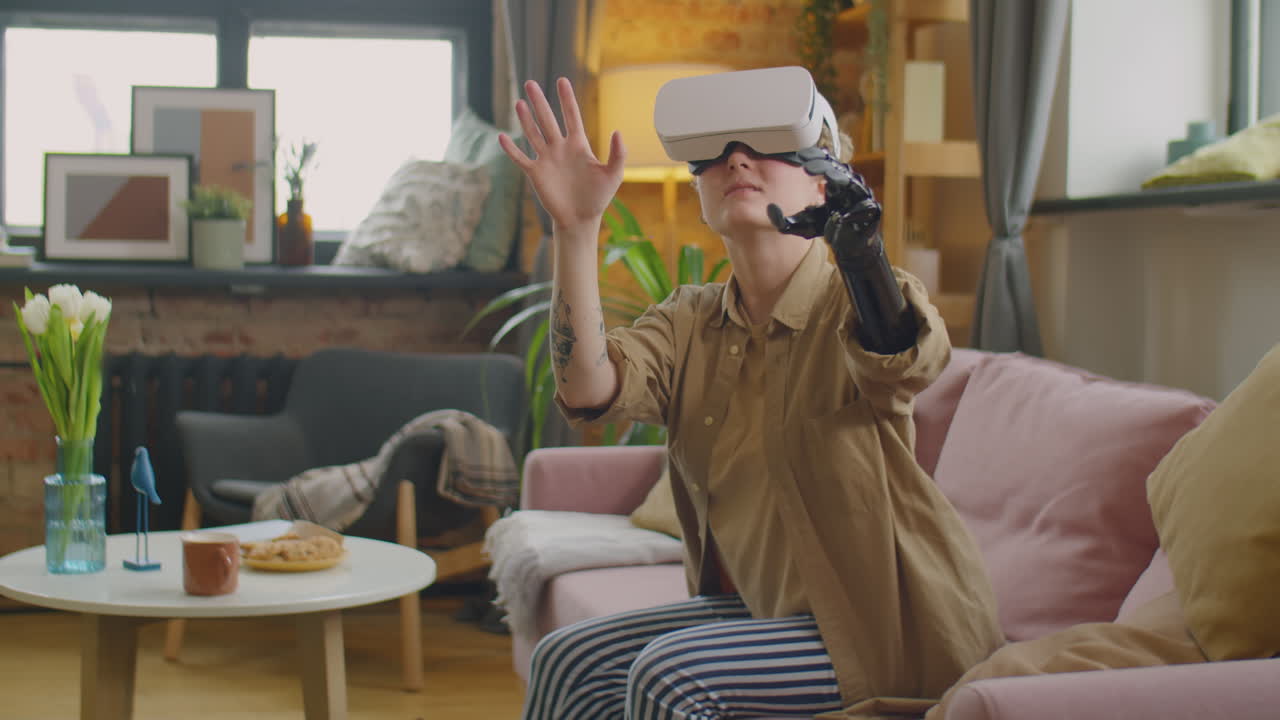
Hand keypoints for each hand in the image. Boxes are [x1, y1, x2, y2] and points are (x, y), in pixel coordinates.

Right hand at [499, 78, 625, 235]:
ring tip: (519, 102)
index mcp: (579, 145)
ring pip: (533, 134)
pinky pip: (521, 158)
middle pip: (548, 120)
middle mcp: (560, 148)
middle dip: (539, 102)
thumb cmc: (599, 197)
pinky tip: (501, 137)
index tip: (562, 81)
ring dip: (525, 119)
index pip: (571, 116)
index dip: (566, 99)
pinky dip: (511, 149)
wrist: (581, 219)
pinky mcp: (536, 173)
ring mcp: (546, 159)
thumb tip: (617, 131)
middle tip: (530, 83)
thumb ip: (618, 153)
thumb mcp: (613, 174)